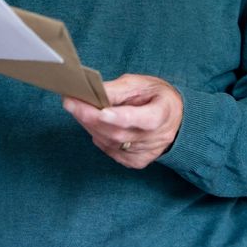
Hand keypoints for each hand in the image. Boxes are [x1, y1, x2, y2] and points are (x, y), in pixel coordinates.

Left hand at [62, 74, 182, 168]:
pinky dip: (99, 137)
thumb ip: (117, 89)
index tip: (101, 112)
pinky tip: (96, 125)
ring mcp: (146, 153)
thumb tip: (91, 91)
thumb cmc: (156, 97)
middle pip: (119, 133)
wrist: (176, 120)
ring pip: (110, 143)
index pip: (144, 119)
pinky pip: (110, 151)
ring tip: (77, 109)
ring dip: (90, 126)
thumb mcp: (141, 84)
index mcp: (162, 114)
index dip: (122, 117)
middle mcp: (156, 138)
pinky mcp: (137, 162)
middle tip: (71, 103)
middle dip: (91, 118)